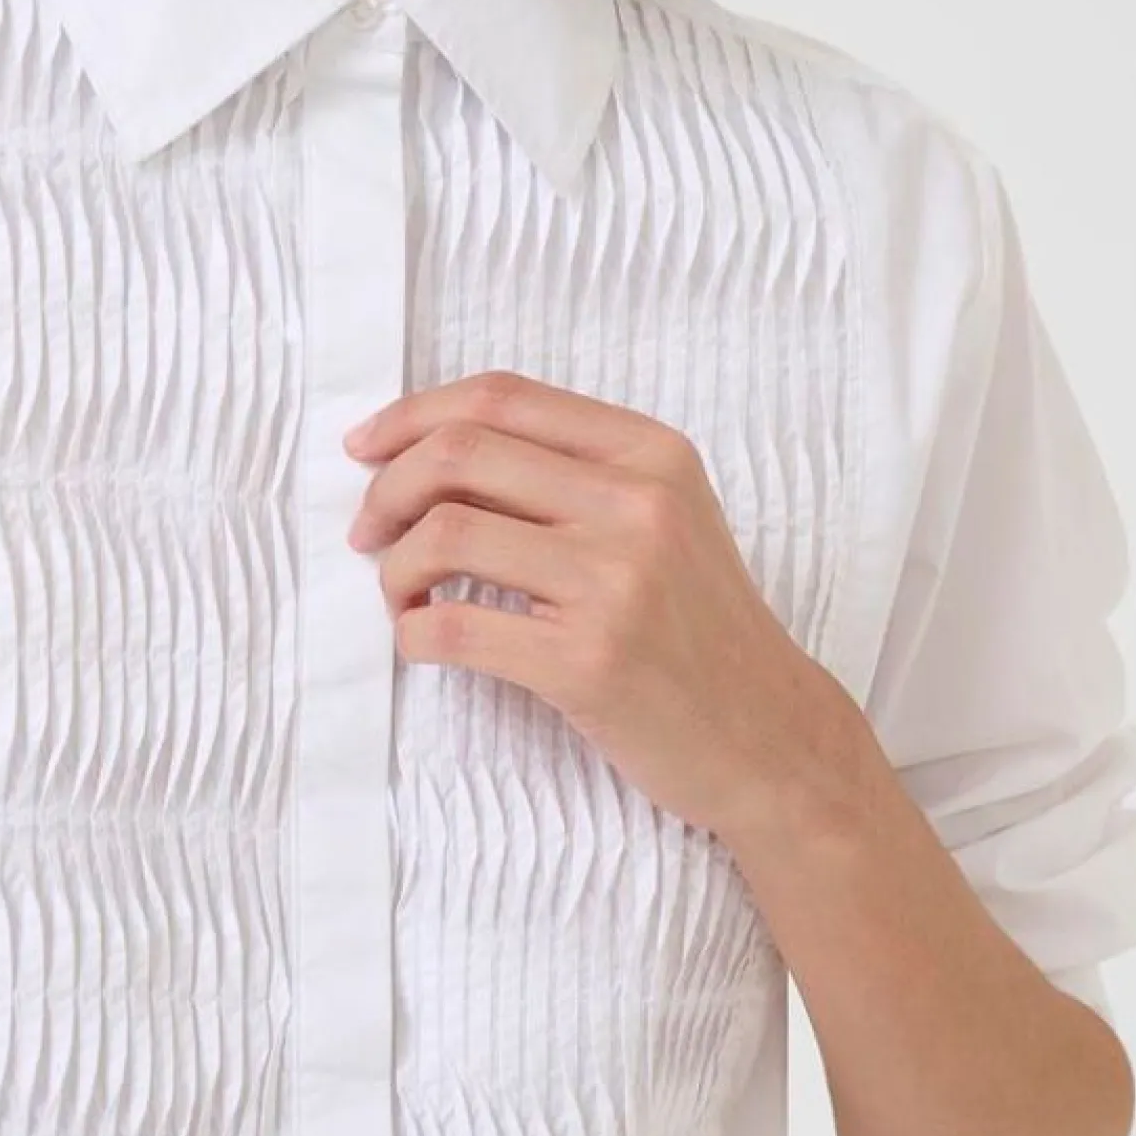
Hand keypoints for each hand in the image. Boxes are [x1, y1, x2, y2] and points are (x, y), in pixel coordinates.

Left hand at [342, 371, 865, 849]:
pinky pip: (453, 627)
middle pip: (460, 454)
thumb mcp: (667, 519)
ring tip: (402, 596)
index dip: (412, 415)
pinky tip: (422, 641)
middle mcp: (637, 504)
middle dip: (387, 489)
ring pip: (444, 535)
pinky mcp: (587, 663)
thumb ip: (575, 473)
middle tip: (369, 533)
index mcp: (652, 452)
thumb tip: (434, 452)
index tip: (365, 448)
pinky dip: (412, 633)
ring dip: (394, 568)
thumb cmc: (701, 630)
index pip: (501, 397)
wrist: (770, 738)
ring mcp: (615, 583)